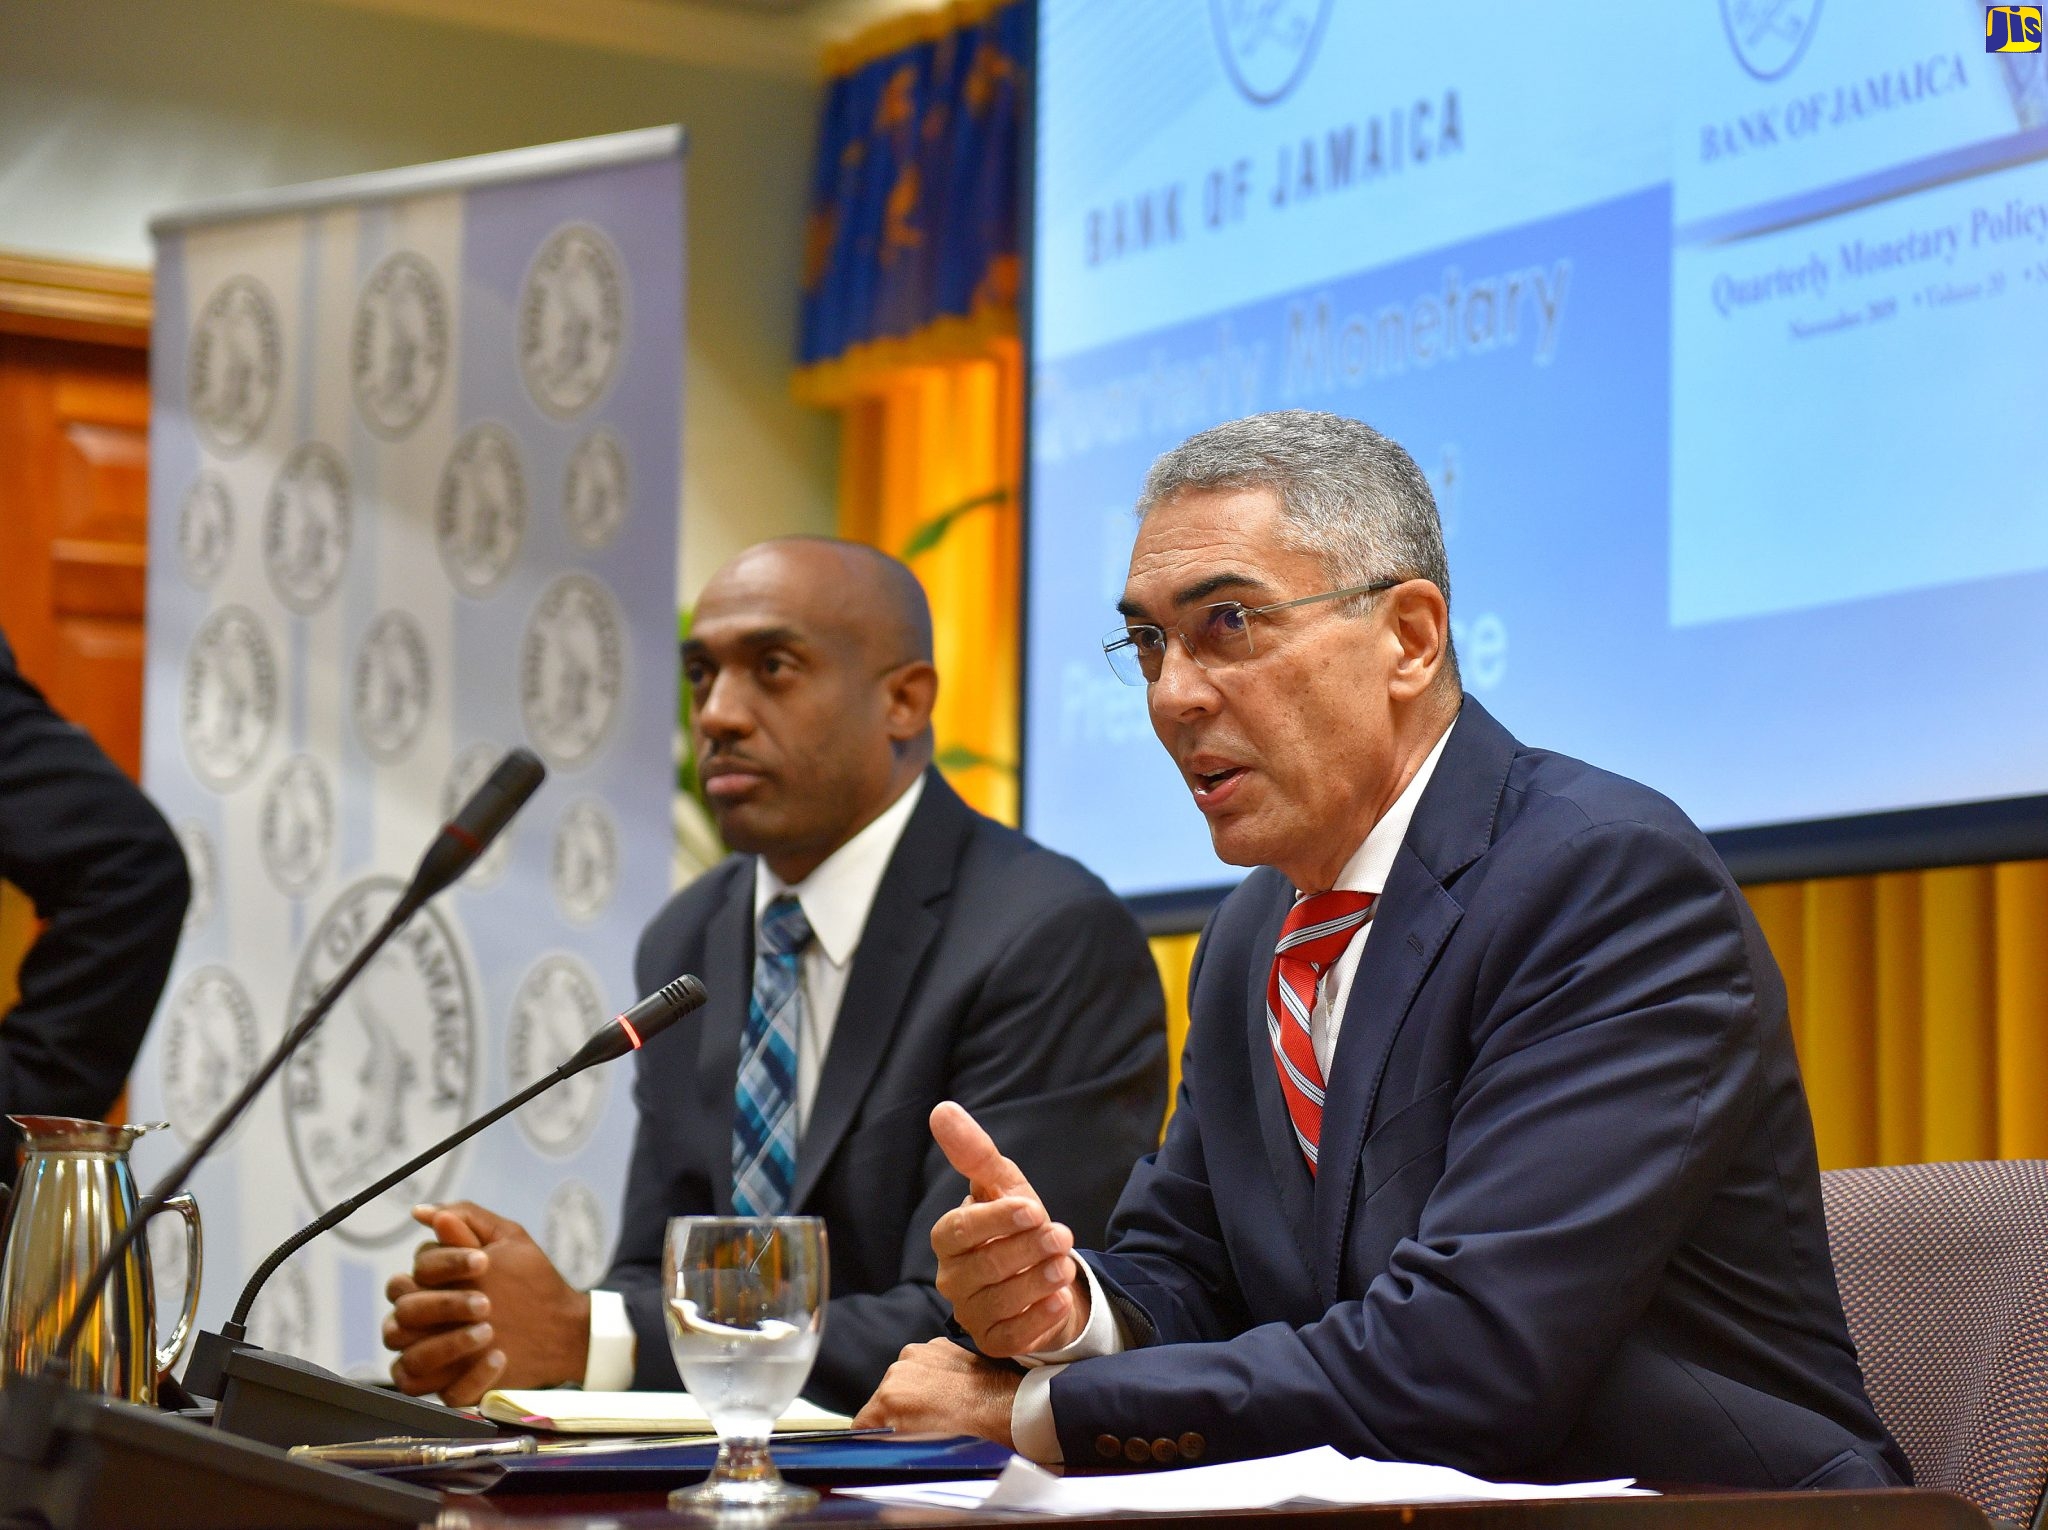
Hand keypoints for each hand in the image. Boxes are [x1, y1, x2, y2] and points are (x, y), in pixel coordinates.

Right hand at [382, 1201, 591, 1404]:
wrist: (563, 1326)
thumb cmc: (531, 1280)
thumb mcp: (507, 1241)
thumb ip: (468, 1221)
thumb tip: (424, 1211)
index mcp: (430, 1285)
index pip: (411, 1273)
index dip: (444, 1265)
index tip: (483, 1262)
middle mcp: (423, 1322)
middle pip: (403, 1315)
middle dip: (443, 1306)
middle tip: (486, 1303)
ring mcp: (434, 1357)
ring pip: (408, 1360)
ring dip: (446, 1346)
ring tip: (490, 1332)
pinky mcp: (450, 1388)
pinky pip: (438, 1395)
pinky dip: (466, 1379)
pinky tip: (498, 1358)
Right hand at [854, 1339, 1019, 1445]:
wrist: (1007, 1405)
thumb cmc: (971, 1432)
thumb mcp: (921, 1448)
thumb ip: (891, 1441)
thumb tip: (877, 1443)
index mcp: (890, 1397)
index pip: (862, 1422)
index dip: (870, 1436)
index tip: (879, 1442)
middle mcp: (899, 1368)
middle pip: (883, 1397)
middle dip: (895, 1413)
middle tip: (919, 1428)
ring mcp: (920, 1352)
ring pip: (903, 1378)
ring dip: (914, 1392)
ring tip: (940, 1407)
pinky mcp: (939, 1343)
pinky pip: (924, 1364)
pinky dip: (931, 1376)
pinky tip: (950, 1390)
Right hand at [928, 1101, 1087, 1356]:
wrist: (1043, 1271)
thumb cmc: (1017, 1223)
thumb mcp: (1004, 1184)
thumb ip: (975, 1152)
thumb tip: (941, 1109)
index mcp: (949, 1237)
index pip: (959, 1230)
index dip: (995, 1220)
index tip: (1033, 1209)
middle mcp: (952, 1277)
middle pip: (983, 1267)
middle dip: (1026, 1250)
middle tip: (1061, 1235)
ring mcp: (970, 1312)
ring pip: (1000, 1303)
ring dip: (1037, 1282)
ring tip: (1065, 1266)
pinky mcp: (993, 1342)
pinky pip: (1012, 1337)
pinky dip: (1039, 1319)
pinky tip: (1060, 1301)